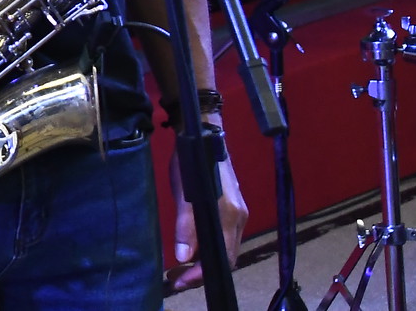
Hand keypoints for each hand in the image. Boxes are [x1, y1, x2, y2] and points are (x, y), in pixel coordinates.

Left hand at [166, 139, 246, 291]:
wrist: (204, 132)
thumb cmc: (192, 161)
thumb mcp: (184, 193)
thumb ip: (186, 226)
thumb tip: (183, 258)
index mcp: (229, 217)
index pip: (221, 259)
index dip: (200, 275)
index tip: (179, 282)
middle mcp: (239, 218)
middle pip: (226, 258)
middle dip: (202, 273)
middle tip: (176, 279)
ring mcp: (238, 212)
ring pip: (226, 248)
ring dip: (206, 262)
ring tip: (181, 268)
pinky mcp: (234, 206)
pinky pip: (226, 237)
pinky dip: (210, 249)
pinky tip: (194, 249)